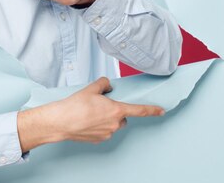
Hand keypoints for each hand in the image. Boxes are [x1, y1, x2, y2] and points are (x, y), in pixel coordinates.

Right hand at [17, 77, 164, 151]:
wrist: (61, 122)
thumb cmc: (75, 106)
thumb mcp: (91, 88)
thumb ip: (104, 84)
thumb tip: (107, 85)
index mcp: (116, 110)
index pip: (139, 110)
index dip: (152, 110)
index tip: (161, 110)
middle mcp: (114, 124)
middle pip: (122, 117)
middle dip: (115, 111)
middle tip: (100, 105)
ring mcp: (107, 133)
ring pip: (113, 124)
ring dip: (106, 119)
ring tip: (90, 113)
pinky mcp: (99, 139)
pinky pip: (104, 131)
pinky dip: (98, 126)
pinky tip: (87, 121)